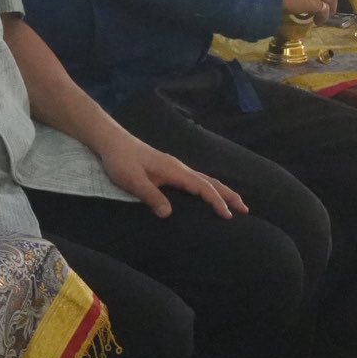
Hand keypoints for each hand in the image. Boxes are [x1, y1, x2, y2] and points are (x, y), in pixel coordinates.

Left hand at [97, 127, 247, 219]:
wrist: (112, 142)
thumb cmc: (121, 161)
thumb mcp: (133, 180)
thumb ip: (150, 196)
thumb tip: (168, 213)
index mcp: (174, 170)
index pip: (202, 187)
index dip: (216, 201)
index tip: (228, 215)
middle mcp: (179, 168)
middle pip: (210, 181)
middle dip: (228, 195)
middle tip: (245, 210)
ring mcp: (174, 167)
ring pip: (204, 179)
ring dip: (220, 191)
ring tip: (233, 204)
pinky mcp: (168, 169)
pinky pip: (195, 180)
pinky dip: (207, 188)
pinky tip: (206, 195)